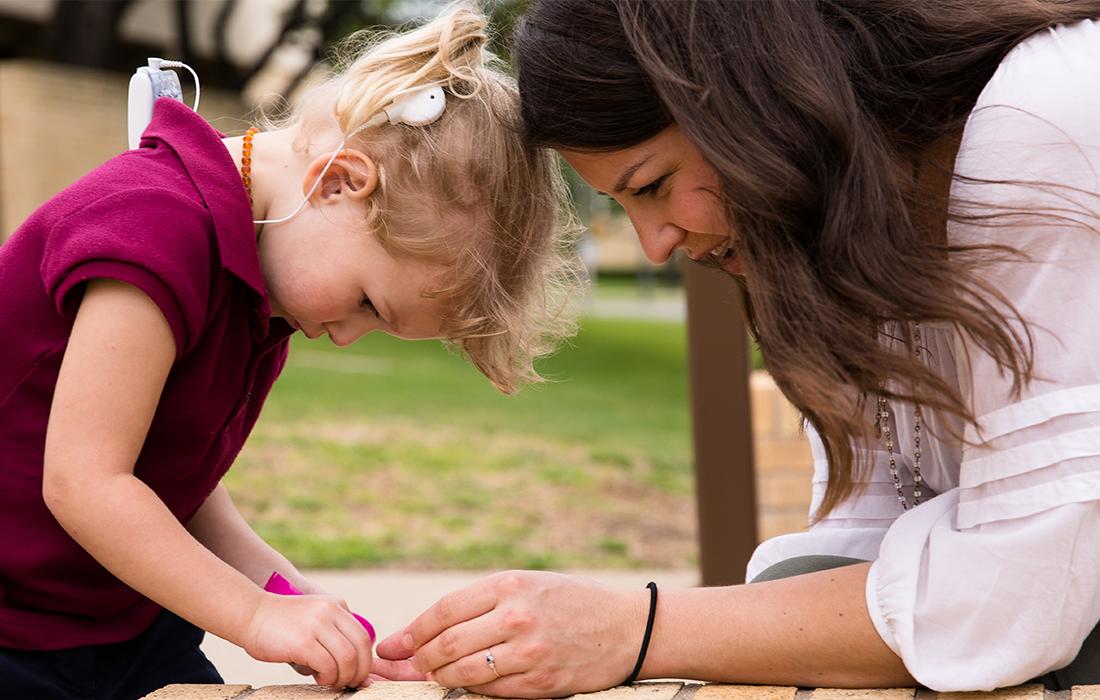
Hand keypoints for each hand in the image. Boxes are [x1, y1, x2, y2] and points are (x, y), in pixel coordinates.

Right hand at [242, 592, 372, 687]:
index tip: (358, 675)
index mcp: (336, 606)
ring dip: (342, 677)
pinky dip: (327, 677)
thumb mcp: (314, 617)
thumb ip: (333, 632)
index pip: (363, 636)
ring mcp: (316, 626)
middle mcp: (330, 612)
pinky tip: (318, 678)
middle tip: (349, 683)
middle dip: (358, 672)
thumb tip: (355, 665)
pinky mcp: (303, 642)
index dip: (365, 660)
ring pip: (347, 658)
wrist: (250, 615)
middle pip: (359, 648)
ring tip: (331, 681)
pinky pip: (327, 666)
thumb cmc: (281, 624)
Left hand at [376, 571, 646, 697]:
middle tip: (414, 665)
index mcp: (509, 585)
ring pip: (464, 672)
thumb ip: (475, 606)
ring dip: (442, 678)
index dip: (414, 632)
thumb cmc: (567, 602)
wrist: (624, 628)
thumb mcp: (525, 586)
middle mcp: (517, 616)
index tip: (397, 644)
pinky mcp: (541, 681)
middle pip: (447, 645)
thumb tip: (414, 633)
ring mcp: (530, 652)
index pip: (443, 611)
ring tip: (440, 674)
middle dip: (422, 660)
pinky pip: (491, 691)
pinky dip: (472, 689)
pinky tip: (471, 681)